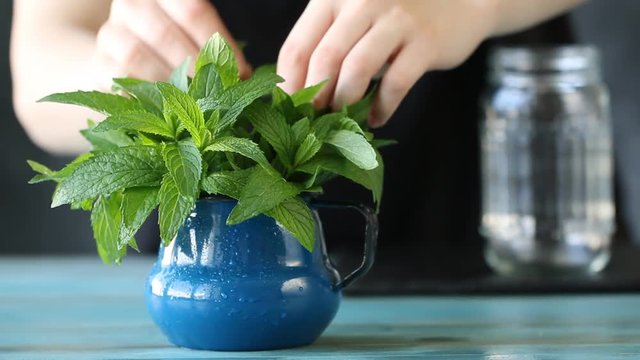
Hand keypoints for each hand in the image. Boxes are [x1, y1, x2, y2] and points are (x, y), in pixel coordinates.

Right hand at [93, 0, 250, 88]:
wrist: (121, 64)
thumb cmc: (173, 53)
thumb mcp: (194, 40)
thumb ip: (216, 50)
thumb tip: (247, 78)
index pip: (192, 8)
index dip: (220, 43)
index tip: (242, 73)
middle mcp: (130, 5)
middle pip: (164, 33)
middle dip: (198, 68)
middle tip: (221, 93)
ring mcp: (109, 34)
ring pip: (136, 56)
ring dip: (171, 85)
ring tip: (198, 103)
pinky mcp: (97, 66)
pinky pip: (118, 83)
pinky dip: (146, 99)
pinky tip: (170, 111)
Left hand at [277, 0, 495, 126]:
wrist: (458, 2)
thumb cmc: (393, 18)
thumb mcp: (354, 18)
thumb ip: (327, 42)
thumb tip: (294, 94)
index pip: (298, 45)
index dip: (288, 84)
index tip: (288, 110)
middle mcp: (362, 1)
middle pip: (324, 59)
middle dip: (315, 98)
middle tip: (315, 120)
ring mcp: (396, 19)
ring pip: (357, 70)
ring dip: (346, 103)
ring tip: (344, 118)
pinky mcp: (425, 41)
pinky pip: (395, 83)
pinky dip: (382, 107)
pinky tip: (377, 117)